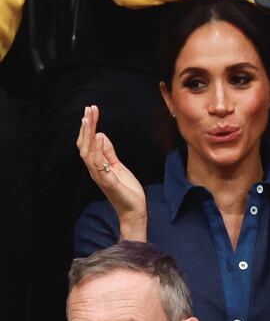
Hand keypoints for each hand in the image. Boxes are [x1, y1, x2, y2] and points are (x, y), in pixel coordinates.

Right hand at [76, 105, 146, 239]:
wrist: (134, 211)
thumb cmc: (127, 190)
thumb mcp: (118, 167)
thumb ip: (109, 152)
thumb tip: (101, 135)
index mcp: (97, 166)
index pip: (89, 143)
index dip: (88, 128)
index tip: (90, 111)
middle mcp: (95, 170)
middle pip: (85, 145)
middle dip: (86, 127)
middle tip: (88, 109)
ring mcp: (101, 177)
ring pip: (88, 153)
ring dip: (88, 135)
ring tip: (89, 119)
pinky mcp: (109, 183)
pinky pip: (100, 166)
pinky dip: (98, 152)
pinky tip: (99, 139)